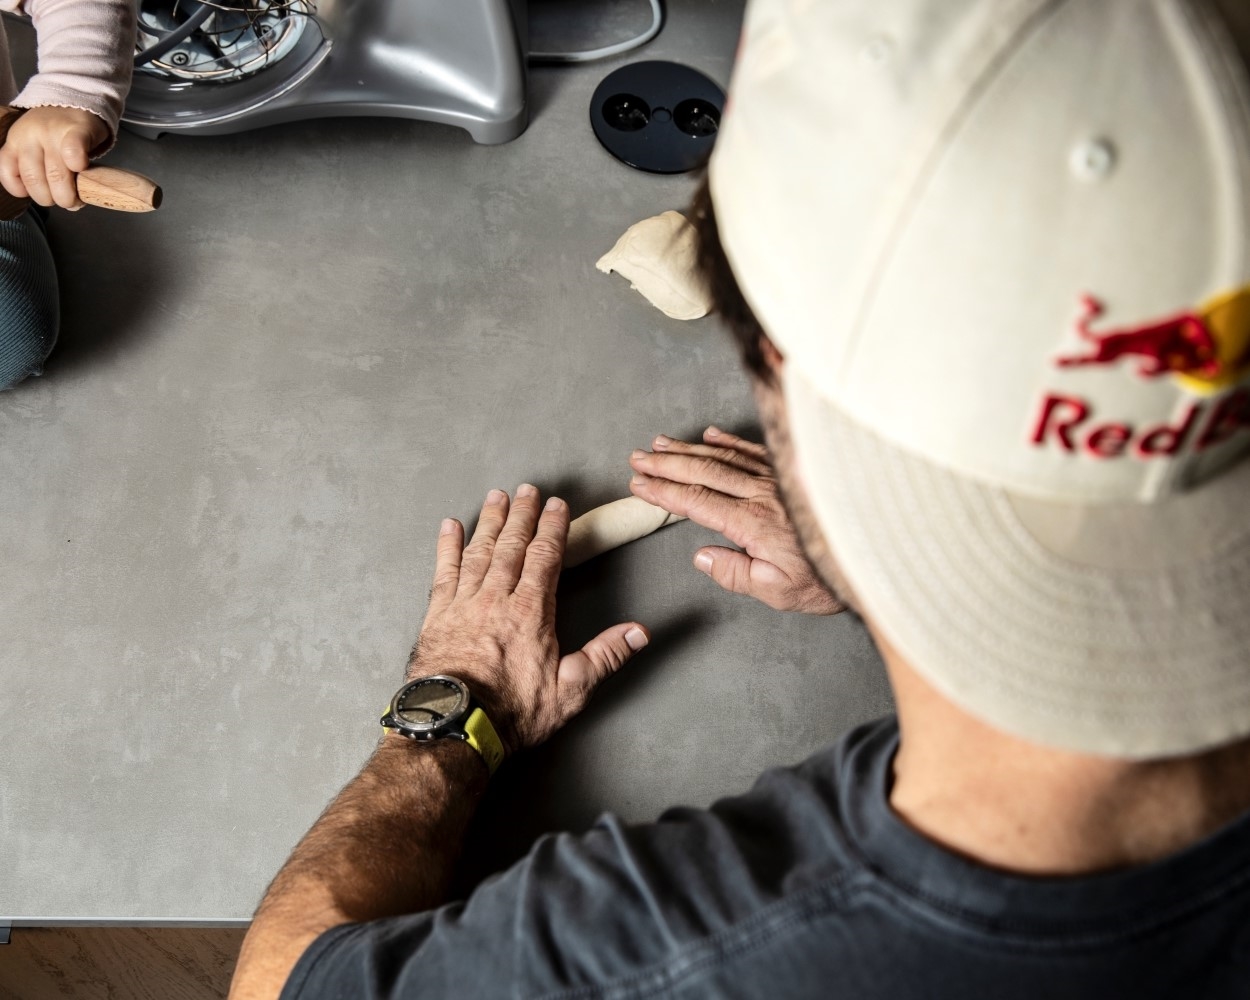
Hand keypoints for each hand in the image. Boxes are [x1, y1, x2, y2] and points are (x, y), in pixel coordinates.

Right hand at [0, 107, 108, 209]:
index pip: (73, 147)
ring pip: (32, 179)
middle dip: (66, 198)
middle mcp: (44, 132)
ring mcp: (23, 139)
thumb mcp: (96, 139)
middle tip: (73, 201)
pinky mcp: (8, 146)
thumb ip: (93, 165)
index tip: (80, 168)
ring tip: (55, 197)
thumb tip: (82, 199)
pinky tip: (30, 190)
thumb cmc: (79, 130)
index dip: (76, 160)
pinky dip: (18, 189)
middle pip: (55, 175)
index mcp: (73, 129)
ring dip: (46, 197)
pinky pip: (6, 172)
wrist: (59, 108)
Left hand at [409, 485, 650, 755]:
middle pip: (511, 545)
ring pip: (479, 551)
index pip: (544, 557)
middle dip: (522, 515)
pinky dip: (447, 546)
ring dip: (490, 522)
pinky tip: (450, 527)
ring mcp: (464, 603)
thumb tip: (639, 632)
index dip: (552, 528)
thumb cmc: (512, 711)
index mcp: (531, 612)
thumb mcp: (570, 690)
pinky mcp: (437, 615)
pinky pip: (443, 571)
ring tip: (496, 498)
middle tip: (528, 490)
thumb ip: (605, 656)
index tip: (557, 505)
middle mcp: (496, 598)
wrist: (455, 725)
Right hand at [629, 426, 843, 614]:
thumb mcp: (778, 592)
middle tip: (638, 458)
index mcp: (753, 523)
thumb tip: (701, 556)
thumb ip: (735, 574)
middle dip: (666, 464)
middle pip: (703, 472)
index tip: (640, 485)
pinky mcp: (790, 473)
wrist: (873, 554)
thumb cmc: (827, 579)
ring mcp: (776, 479)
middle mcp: (762, 494)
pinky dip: (728, 441)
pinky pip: (753, 449)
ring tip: (660, 444)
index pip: (697, 502)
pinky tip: (710, 435)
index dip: (664, 492)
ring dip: (688, 449)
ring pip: (724, 456)